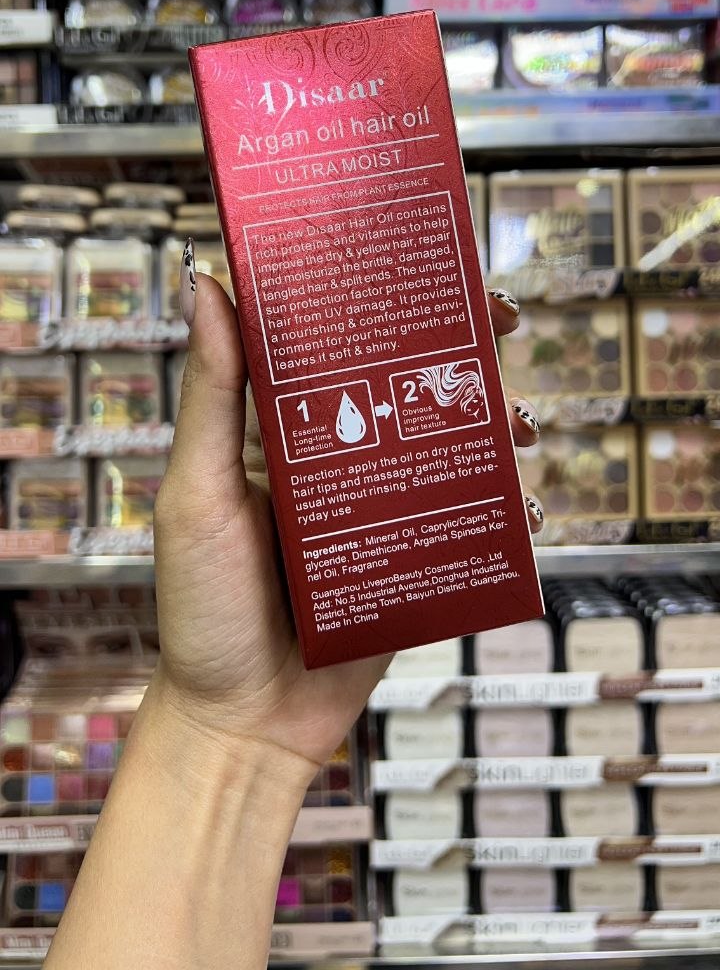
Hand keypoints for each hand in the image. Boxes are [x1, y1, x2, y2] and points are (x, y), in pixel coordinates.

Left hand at [152, 246, 542, 777]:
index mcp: (282, 432)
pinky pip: (464, 524)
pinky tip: (525, 505)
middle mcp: (337, 462)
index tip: (419, 259)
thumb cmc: (202, 606)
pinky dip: (503, 509)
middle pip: (407, 386)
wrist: (243, 722)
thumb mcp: (197, 491)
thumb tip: (207, 282)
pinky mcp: (413, 563)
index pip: (333, 343)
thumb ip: (210, 395)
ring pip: (446, 448)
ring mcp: (380, 512)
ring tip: (516, 422)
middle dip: (458, 352)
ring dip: (492, 424)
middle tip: (501, 324)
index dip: (377, 298)